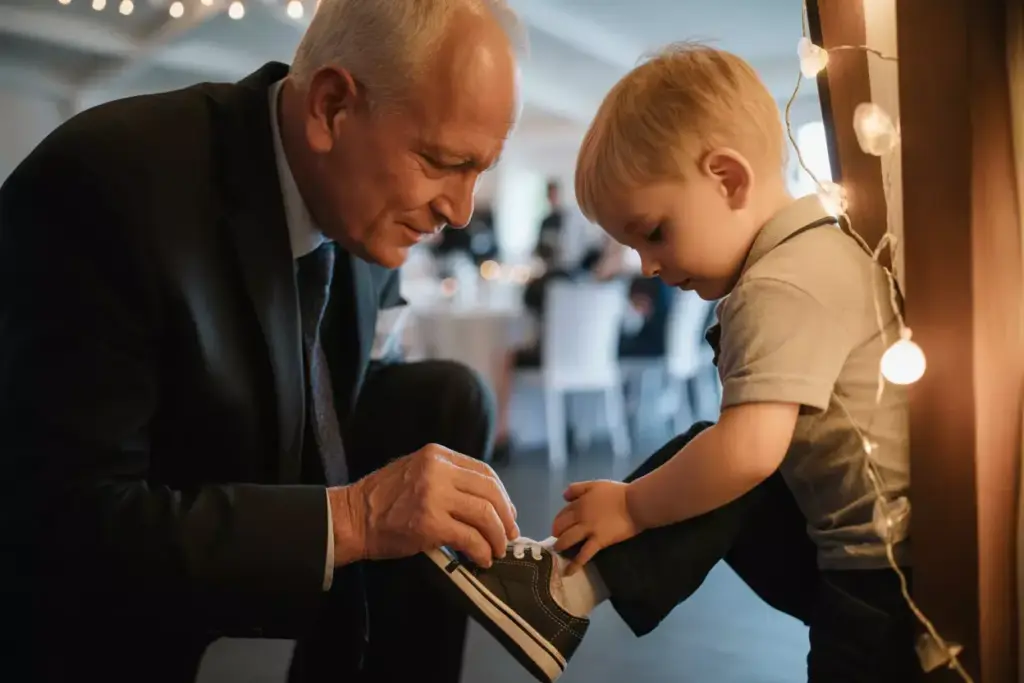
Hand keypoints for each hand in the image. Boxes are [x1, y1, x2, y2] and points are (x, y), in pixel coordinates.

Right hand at [330, 444, 518, 567]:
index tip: (508, 513)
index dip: (502, 496)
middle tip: (508, 536)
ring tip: (495, 551)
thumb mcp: (416, 471)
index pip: (485, 472)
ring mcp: (433, 496)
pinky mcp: (429, 523)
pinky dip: (481, 551)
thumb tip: (486, 502)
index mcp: (437, 455)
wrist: (351, 519)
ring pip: (485, 515)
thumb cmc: (382, 500)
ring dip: (496, 537)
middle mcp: (438, 470)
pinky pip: (469, 538)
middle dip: (505, 518)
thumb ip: (447, 477)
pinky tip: (480, 559)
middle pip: (490, 492)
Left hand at [551, 480, 638, 573]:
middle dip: (556, 533)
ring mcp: (588, 530)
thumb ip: (578, 488)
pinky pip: (584, 554)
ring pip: (568, 539)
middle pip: (561, 526)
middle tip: (557, 539)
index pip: (563, 513)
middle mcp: (580, 516)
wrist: (634, 503)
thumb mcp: (595, 484)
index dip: (558, 520)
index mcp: (579, 503)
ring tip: (558, 552)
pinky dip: (575, 564)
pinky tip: (568, 572)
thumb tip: (564, 497)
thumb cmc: (617, 493)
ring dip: (560, 546)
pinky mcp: (598, 541)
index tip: (559, 526)